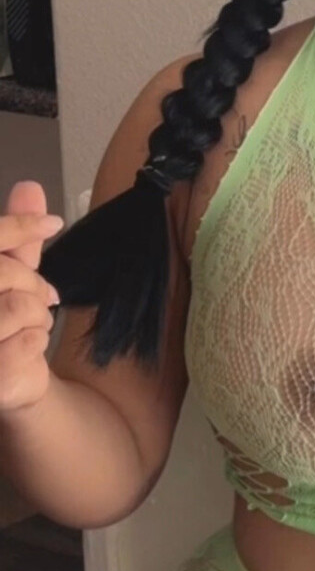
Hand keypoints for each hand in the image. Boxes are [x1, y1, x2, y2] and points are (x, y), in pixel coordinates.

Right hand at [0, 181, 64, 414]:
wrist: (5, 382)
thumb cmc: (3, 325)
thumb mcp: (11, 279)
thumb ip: (17, 241)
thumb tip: (29, 187)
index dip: (19, 227)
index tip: (54, 223)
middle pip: (5, 274)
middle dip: (34, 286)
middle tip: (45, 301)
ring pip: (17, 308)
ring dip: (38, 318)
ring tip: (33, 327)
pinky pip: (25, 343)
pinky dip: (36, 344)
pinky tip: (25, 350)